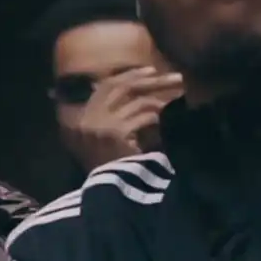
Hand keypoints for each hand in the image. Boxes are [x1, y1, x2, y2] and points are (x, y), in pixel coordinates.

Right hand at [67, 67, 182, 169]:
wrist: (108, 191)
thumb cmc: (110, 165)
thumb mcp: (106, 136)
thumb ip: (113, 113)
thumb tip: (137, 87)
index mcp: (81, 117)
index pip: (105, 86)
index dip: (128, 75)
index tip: (150, 70)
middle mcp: (87, 119)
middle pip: (121, 88)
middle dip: (150, 80)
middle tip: (175, 77)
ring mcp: (100, 125)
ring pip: (136, 101)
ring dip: (160, 98)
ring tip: (179, 95)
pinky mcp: (116, 133)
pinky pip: (144, 117)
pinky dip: (157, 116)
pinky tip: (168, 119)